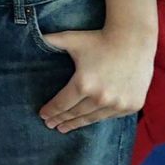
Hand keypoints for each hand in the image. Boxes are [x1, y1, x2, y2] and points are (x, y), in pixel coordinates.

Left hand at [38, 24, 155, 133]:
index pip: (62, 104)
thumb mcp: (71, 39)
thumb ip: (50, 41)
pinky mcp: (132, 105)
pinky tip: (90, 119)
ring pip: (93, 118)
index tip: (43, 116)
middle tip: (51, 126)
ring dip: (78, 124)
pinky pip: (111, 115)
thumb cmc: (99, 38)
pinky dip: (99, 117)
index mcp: (83, 84)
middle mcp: (101, 98)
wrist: (133, 39)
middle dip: (61, 120)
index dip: (51, 111)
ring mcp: (118, 104)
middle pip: (75, 114)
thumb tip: (30, 36)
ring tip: (66, 127)